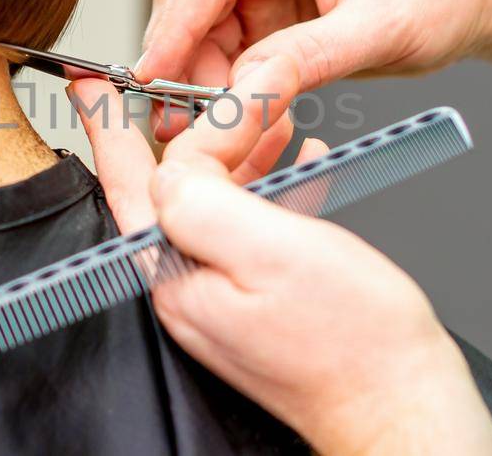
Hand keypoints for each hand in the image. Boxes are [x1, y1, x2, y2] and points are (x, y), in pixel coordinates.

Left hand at [71, 57, 491, 454]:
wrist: (401, 406)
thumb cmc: (352, 342)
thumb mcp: (271, 249)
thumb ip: (205, 201)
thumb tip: (170, 166)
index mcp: (176, 274)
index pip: (128, 185)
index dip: (108, 127)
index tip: (89, 84)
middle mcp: (189, 288)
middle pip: (175, 188)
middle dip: (202, 131)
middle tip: (230, 91)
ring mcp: (222, 298)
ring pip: (218, 203)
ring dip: (244, 154)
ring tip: (275, 117)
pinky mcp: (258, 303)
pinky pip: (252, 228)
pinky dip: (273, 187)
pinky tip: (302, 164)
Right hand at [136, 0, 491, 139]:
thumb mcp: (383, 28)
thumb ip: (311, 56)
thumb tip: (244, 87)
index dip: (175, 27)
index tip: (151, 77)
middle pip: (197, 3)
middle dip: (182, 63)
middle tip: (176, 122)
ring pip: (209, 34)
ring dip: (205, 84)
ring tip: (215, 132)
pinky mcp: (280, 15)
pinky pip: (238, 55)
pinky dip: (235, 91)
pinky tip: (246, 122)